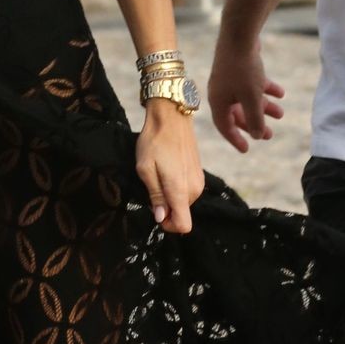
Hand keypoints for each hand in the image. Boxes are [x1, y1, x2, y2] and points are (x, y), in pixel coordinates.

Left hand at [135, 102, 204, 234]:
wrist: (172, 117)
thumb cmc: (154, 141)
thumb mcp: (145, 169)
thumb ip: (155, 196)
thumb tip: (161, 218)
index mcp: (180, 190)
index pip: (184, 225)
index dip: (168, 226)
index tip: (156, 213)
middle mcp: (194, 189)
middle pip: (182, 214)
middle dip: (166, 208)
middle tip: (151, 186)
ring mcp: (199, 181)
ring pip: (184, 203)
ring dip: (170, 197)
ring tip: (158, 176)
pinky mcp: (199, 174)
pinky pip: (187, 191)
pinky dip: (176, 188)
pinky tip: (167, 170)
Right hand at [207, 37, 284, 154]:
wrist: (240, 36)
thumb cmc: (243, 69)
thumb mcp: (252, 98)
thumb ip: (255, 118)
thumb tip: (258, 135)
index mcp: (219, 102)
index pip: (224, 127)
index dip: (236, 139)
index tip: (247, 150)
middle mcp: (222, 92)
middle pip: (238, 114)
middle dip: (255, 124)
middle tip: (270, 135)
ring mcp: (230, 80)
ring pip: (247, 99)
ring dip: (264, 107)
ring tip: (281, 113)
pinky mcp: (239, 68)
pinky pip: (252, 85)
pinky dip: (266, 90)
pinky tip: (281, 94)